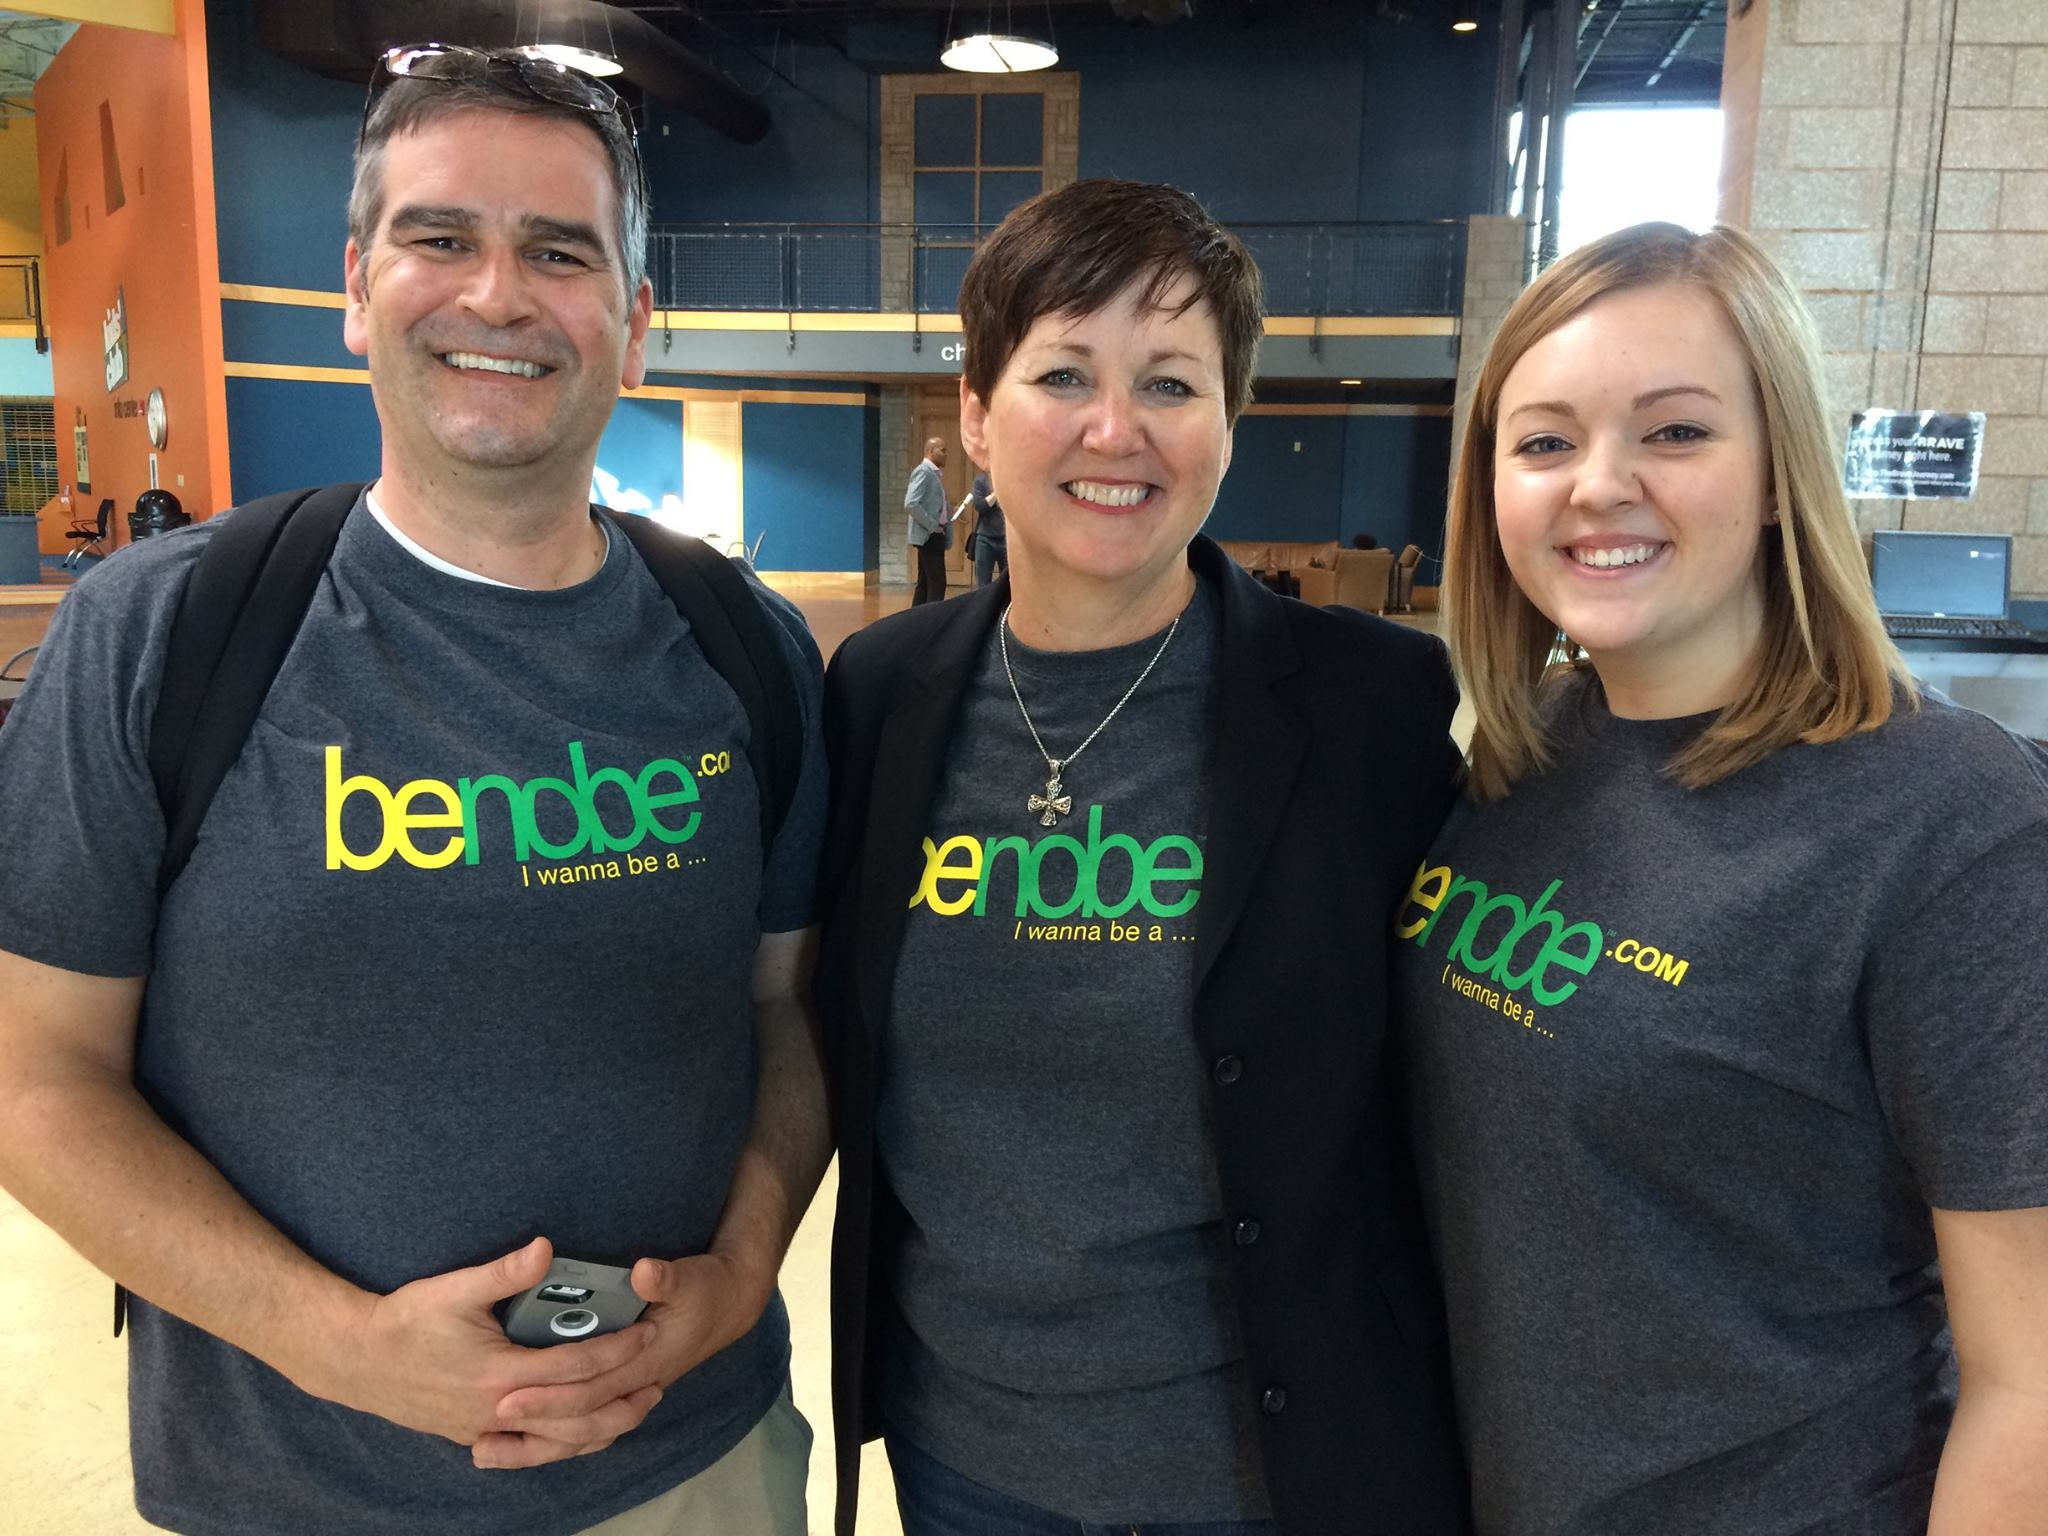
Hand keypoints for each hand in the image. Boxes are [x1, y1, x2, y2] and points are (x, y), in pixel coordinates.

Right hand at [315, 1237, 662, 1468]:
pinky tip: (584, 1434)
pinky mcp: (475, 1434)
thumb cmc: (405, 1321)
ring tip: (633, 1411)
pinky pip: (532, 1447)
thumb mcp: (454, 1289)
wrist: (356, 1361)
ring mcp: (486, 1428)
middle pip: (575, 1415)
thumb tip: (546, 1247)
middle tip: (657, 1382)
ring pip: (556, 1441)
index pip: (574, 1366)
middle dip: (620, 1399)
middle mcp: (498, 1409)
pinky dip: (564, 1444)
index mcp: (500, 1373)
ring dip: (599, 1428)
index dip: (615, 1349)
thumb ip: (504, 1272)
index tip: (646, 1331)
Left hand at [476, 1250, 773, 1469]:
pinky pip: (587, 1426)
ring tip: (489, 1450)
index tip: (508, 1396)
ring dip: (538, 1442)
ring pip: (582, 1432)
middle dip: (532, 1422)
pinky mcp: (625, 1388)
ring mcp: (631, 1391)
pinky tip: (524, 1437)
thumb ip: (664, 1278)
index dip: (549, 1395)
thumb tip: (643, 1272)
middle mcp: (636, 1384)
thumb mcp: (689, 1277)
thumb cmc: (707, 1290)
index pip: (590, 1388)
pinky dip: (556, 1438)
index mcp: (647, 1361)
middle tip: (487, 1422)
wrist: (730, 1306)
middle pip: (579, 1417)